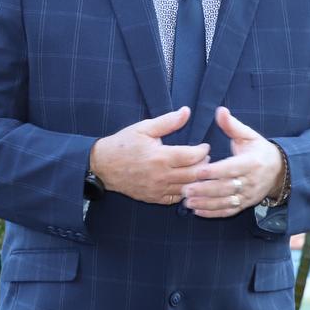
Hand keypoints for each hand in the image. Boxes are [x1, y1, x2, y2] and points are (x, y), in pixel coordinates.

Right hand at [90, 107, 210, 204]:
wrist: (103, 166)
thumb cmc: (124, 144)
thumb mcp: (144, 128)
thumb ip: (168, 121)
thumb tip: (186, 111)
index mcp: (161, 157)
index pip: (193, 157)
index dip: (203, 151)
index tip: (205, 146)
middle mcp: (161, 176)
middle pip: (194, 175)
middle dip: (204, 166)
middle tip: (206, 158)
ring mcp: (158, 190)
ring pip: (188, 188)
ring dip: (197, 180)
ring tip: (199, 170)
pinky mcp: (154, 198)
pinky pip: (176, 198)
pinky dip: (185, 190)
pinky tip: (186, 182)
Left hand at [181, 107, 284, 217]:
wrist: (278, 170)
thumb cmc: (258, 150)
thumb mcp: (248, 135)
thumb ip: (232, 125)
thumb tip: (220, 111)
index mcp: (251, 162)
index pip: (231, 168)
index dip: (215, 171)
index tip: (198, 171)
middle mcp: (250, 181)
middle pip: (226, 187)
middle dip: (205, 190)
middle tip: (185, 189)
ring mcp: (248, 195)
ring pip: (226, 202)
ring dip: (206, 203)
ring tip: (187, 201)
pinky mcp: (245, 204)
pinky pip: (228, 211)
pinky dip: (213, 213)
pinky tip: (197, 211)